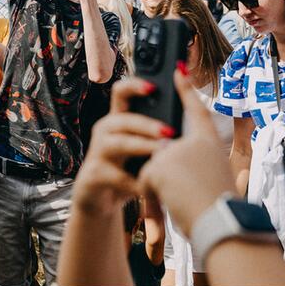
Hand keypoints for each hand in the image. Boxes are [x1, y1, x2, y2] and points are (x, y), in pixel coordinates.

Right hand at [70, 77, 170, 217]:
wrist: (102, 200)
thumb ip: (158, 132)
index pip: (121, 92)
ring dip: (142, 146)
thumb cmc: (129, 170)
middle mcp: (105, 131)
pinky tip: (149, 187)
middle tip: (169, 131)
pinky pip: (116, 176)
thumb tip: (191, 113)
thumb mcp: (143, 148)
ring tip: (161, 154)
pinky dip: (134, 182)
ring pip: (118, 143)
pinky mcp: (94, 174)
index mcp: (119, 119)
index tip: (153, 87)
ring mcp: (97, 152)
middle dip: (147, 124)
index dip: (134, 85)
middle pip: (122, 118)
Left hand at [138, 69, 233, 235]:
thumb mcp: (213, 175)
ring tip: (187, 199)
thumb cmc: (219, 206)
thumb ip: (190, 158)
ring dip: (164, 187)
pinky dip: (154, 195)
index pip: (197, 109)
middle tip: (192, 190)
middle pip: (166, 145)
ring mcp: (174, 149)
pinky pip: (145, 180)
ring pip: (154, 166)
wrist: (221, 224)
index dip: (186, 89)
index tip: (178, 69)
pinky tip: (174, 201)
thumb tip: (165, 147)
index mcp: (211, 142)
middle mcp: (194, 140)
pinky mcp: (158, 163)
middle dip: (170, 173)